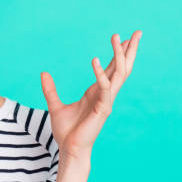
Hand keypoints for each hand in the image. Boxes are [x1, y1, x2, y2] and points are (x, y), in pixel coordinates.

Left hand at [40, 30, 141, 161]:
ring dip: (120, 55)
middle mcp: (105, 94)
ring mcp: (106, 101)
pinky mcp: (102, 109)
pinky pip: (105, 88)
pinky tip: (95, 60)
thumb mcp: (55, 105)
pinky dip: (101, 74)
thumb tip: (43, 73)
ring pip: (119, 74)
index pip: (112, 68)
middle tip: (138, 32)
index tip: (122, 37)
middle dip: (130, 50)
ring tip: (118, 38)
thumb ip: (50, 90)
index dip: (119, 53)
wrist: (68, 149)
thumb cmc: (66, 131)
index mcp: (97, 92)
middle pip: (123, 68)